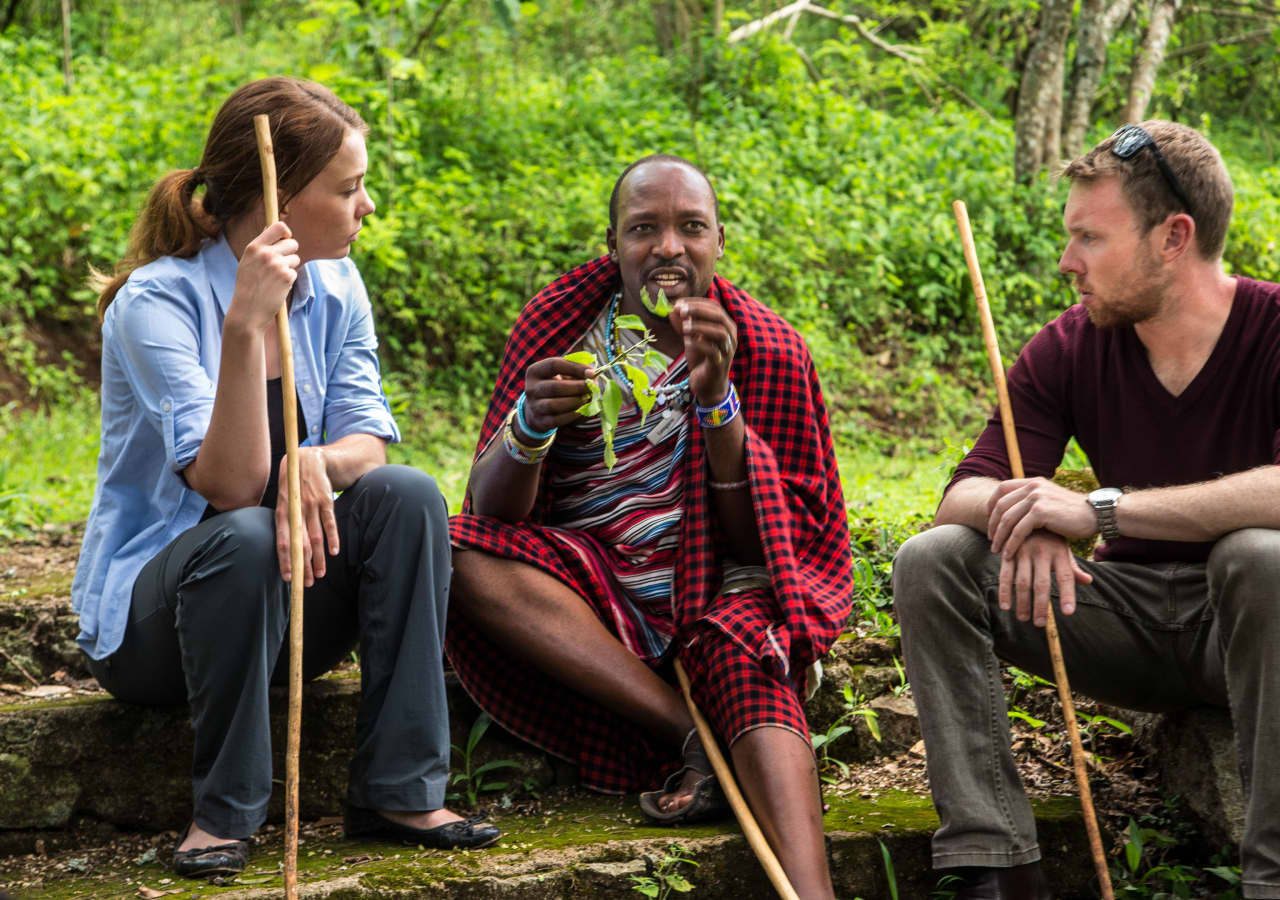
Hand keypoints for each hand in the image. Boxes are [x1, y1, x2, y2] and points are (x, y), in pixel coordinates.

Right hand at [228, 221, 299, 332]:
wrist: (247, 311)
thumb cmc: (247, 287)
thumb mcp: (247, 262)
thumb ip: (260, 247)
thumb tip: (272, 228)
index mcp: (254, 247)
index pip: (278, 227)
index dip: (286, 232)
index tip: (286, 238)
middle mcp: (266, 253)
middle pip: (292, 243)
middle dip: (290, 253)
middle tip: (280, 265)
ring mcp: (277, 264)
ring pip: (295, 259)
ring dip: (289, 268)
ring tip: (274, 279)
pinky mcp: (287, 277)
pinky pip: (295, 273)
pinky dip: (289, 281)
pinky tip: (277, 288)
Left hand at [275, 447, 337, 586]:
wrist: (307, 460)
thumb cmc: (292, 484)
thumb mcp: (281, 500)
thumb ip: (283, 520)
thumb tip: (282, 545)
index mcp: (282, 512)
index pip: (282, 541)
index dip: (285, 561)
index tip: (289, 578)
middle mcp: (296, 511)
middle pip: (300, 544)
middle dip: (303, 566)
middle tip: (307, 583)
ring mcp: (311, 506)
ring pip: (315, 537)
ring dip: (318, 558)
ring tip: (320, 574)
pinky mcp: (326, 501)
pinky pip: (329, 523)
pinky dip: (333, 539)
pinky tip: (334, 553)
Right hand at [520, 357, 594, 436]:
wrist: (537, 409)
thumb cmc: (554, 385)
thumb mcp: (559, 372)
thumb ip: (574, 368)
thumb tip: (593, 373)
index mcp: (535, 371)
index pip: (554, 365)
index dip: (575, 368)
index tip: (592, 372)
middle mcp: (531, 388)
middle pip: (555, 387)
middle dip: (577, 387)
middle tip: (592, 387)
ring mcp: (534, 406)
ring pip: (554, 405)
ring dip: (575, 402)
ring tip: (587, 398)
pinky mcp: (540, 421)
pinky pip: (557, 419)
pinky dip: (572, 415)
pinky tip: (582, 410)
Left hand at [670, 299, 736, 405]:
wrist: (707, 384)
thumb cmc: (701, 358)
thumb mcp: (690, 337)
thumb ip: (682, 324)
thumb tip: (671, 309)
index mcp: (725, 325)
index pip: (714, 307)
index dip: (696, 303)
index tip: (678, 303)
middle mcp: (730, 336)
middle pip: (719, 316)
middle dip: (698, 311)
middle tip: (680, 310)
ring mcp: (727, 350)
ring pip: (720, 332)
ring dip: (700, 327)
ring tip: (684, 328)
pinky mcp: (720, 364)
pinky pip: (712, 351)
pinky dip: (699, 344)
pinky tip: (687, 342)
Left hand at [987, 477, 1095, 557]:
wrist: (1097, 514)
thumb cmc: (1074, 513)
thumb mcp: (1051, 500)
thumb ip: (1034, 501)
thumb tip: (1016, 510)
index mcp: (1033, 482)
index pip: (1002, 488)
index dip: (992, 505)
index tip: (990, 521)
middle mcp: (1033, 486)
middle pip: (1001, 505)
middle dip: (992, 524)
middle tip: (991, 540)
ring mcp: (1036, 497)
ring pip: (1007, 519)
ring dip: (999, 537)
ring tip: (996, 551)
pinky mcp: (1041, 511)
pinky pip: (1018, 530)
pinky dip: (1011, 543)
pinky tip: (1009, 554)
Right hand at [998, 529, 1092, 626]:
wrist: (1026, 514)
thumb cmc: (1050, 538)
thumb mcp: (1064, 548)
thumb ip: (1072, 567)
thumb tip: (1087, 581)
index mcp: (1059, 552)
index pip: (1066, 577)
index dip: (1067, 595)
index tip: (1068, 613)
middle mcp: (1042, 553)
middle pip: (1042, 584)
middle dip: (1041, 605)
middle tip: (1039, 623)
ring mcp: (1023, 552)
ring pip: (1022, 582)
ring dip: (1023, 603)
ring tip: (1024, 618)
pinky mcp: (1008, 554)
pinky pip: (1005, 576)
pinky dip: (1004, 592)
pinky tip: (1006, 607)